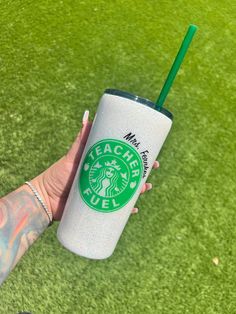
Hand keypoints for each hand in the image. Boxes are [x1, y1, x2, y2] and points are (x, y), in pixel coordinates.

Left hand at [32, 110, 159, 219]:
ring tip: (145, 188)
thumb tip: (88, 117)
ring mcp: (104, 193)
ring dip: (138, 190)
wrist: (45, 199)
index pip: (124, 160)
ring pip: (126, 192)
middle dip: (143, 173)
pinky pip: (117, 210)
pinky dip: (126, 210)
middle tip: (151, 170)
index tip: (150, 155)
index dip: (138, 158)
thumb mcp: (72, 157)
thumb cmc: (57, 175)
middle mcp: (105, 179)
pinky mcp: (100, 207)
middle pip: (129, 175)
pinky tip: (133, 210)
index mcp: (101, 166)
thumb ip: (79, 140)